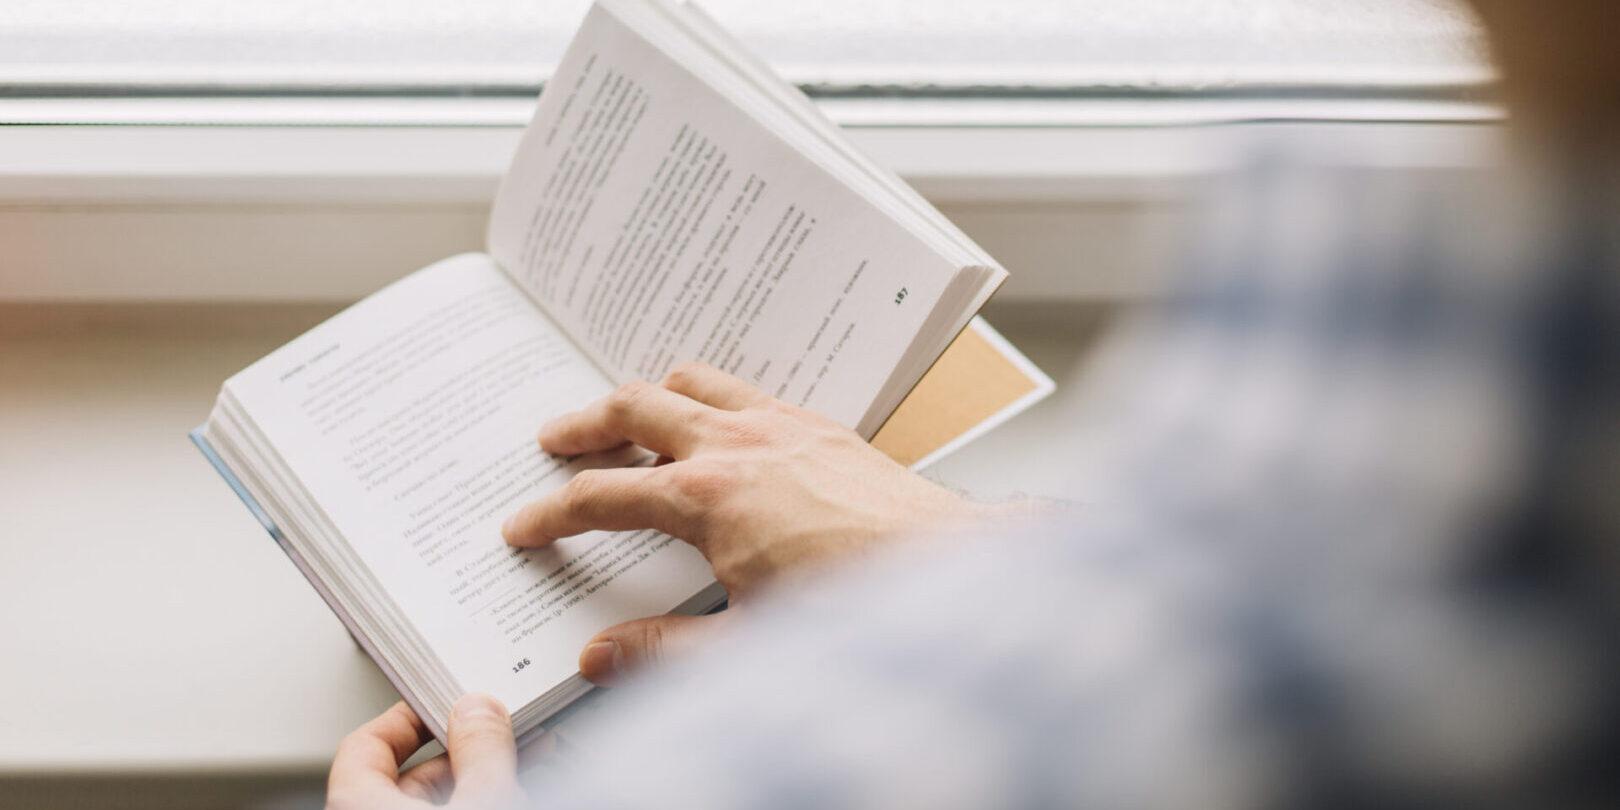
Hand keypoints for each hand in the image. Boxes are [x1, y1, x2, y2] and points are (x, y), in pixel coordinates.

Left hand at [326, 694, 522, 809]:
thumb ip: (481, 750)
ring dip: (477, 781)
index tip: (446, 703)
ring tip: (522, 769)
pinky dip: (475, 804)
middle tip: (502, 735)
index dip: (409, 717)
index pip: (366, 744)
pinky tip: (517, 794)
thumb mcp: (481, 802)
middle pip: (410, 775)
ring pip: (433, 803)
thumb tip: (480, 711)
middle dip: (463, 753)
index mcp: (358, 804)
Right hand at [501, 363, 988, 684]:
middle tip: (553, 440)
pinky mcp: (824, 426)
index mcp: (708, 498)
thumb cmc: (861, 607)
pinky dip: (713, 397)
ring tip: (628, 417)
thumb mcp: (746, 646)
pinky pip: (748, 389)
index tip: (524, 529)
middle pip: (636, 409)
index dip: (552, 514)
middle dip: (585, 424)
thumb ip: (662, 651)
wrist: (955, 571)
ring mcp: (785, 425)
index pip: (603, 496)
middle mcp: (741, 445)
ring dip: (650, 396)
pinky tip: (719, 428)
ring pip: (694, 382)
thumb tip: (600, 657)